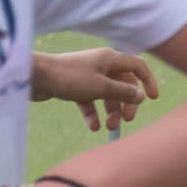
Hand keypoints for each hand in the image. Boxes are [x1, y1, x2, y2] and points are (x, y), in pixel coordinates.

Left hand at [29, 49, 155, 134]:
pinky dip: (93, 112)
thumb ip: (123, 92)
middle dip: (126, 103)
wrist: (34, 77)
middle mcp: (100, 65)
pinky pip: (89, 100)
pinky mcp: (74, 86)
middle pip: (123, 84)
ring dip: (111, 111)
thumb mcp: (100, 87)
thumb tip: (140, 96)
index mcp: (110, 59)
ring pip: (107, 94)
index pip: (137, 66)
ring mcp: (87, 75)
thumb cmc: (69, 78)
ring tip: (109, 127)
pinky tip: (93, 126)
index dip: (148, 81)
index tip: (153, 99)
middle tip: (126, 120)